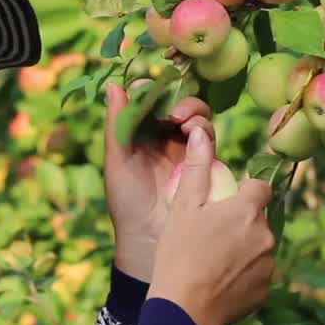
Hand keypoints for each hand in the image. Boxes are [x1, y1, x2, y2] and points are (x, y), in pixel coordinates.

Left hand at [103, 81, 215, 282]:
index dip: (153, 89)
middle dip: (179, 99)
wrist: (150, 240)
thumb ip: (117, 123)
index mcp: (141, 133)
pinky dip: (204, 130)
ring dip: (193, 112)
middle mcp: (164, 137)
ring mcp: (186, 149)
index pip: (151, 99)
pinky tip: (195, 135)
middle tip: (172, 112)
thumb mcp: (117, 160)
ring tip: (184, 123)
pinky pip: (210, 138)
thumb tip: (114, 84)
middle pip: (179, 103)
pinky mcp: (205, 163)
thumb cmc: (127, 202)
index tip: (149, 86)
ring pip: (197, 118)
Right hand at [147, 126, 274, 324]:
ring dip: (243, 249)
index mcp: (248, 209)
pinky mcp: (265, 291)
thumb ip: (197, 168)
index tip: (224, 203)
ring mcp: (268, 265)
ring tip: (212, 261)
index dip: (244, 192)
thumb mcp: (184, 207)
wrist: (184, 310)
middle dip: (240, 223)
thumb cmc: (179, 253)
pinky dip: (243, 275)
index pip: (260, 188)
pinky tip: (219, 282)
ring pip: (258, 247)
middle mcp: (266, 234)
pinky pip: (257, 275)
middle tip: (210, 235)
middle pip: (258, 219)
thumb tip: (202, 132)